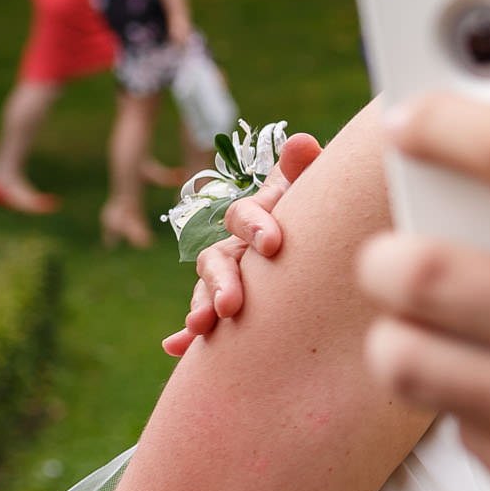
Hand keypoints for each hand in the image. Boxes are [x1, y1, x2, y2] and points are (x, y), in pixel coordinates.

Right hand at [162, 132, 324, 355]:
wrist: (314, 248)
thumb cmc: (313, 214)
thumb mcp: (309, 193)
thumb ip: (302, 170)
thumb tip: (303, 142)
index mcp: (254, 217)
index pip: (244, 216)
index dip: (256, 226)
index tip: (273, 245)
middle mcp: (233, 247)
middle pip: (216, 259)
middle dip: (221, 281)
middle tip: (231, 305)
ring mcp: (226, 278)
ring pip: (205, 291)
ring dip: (201, 307)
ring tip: (200, 326)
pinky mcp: (224, 307)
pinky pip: (203, 320)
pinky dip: (185, 336)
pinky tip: (175, 348)